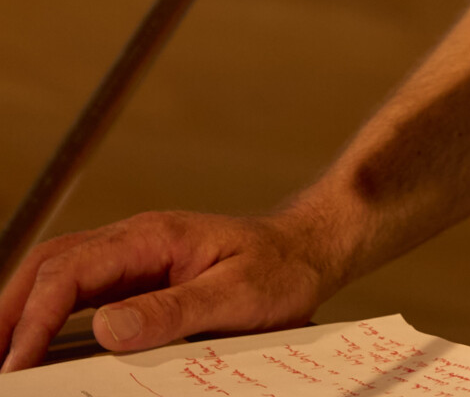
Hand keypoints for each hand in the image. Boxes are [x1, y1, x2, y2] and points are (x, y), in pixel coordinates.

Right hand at [0, 207, 338, 373]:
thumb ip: (173, 310)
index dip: (36, 319)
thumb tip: (107, 328)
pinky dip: (48, 313)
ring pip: (58, 272)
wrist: (305, 251)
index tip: (17, 365)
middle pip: (51, 264)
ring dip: (23, 310)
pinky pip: (80, 288)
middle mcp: (135, 240)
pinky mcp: (138, 276)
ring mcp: (134, 256)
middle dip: (11, 309)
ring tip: (4, 356)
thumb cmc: (279, 270)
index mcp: (152, 237)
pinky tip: (37, 343)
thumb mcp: (236, 296)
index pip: (71, 272)